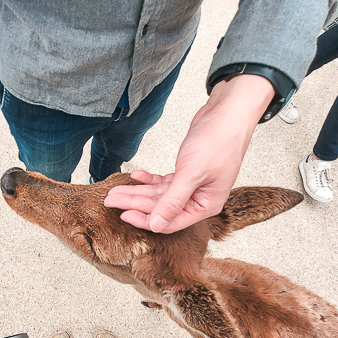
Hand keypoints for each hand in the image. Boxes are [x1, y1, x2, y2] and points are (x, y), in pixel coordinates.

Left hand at [104, 74, 274, 233]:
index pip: (170, 222)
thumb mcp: (191, 173)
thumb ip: (172, 202)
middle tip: (110, 199)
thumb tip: (156, 225)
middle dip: (135, 203)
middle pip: (160, 208)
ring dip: (138, 191)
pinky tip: (135, 176)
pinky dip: (149, 179)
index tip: (123, 214)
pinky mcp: (187, 172)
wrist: (228, 113)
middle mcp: (199, 199)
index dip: (145, 219)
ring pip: (159, 194)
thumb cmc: (218, 141)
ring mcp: (193, 186)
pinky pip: (164, 182)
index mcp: (205, 206)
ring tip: (115, 189)